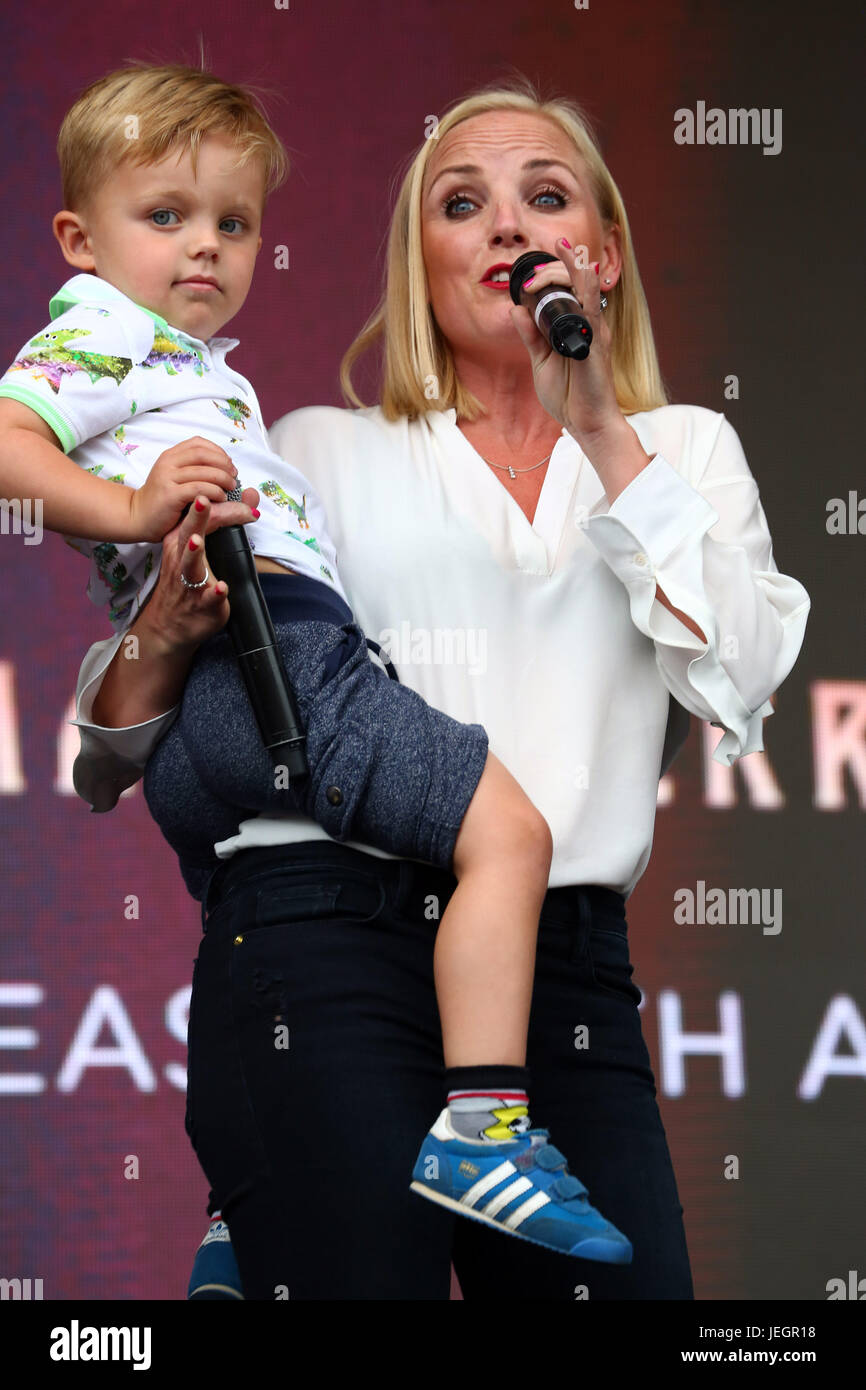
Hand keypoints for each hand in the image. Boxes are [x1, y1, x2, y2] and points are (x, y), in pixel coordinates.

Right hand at [127, 437, 257, 541]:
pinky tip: (221, 498)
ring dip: (223, 479)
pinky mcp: (170, 495)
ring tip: (231, 488)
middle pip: (203, 454)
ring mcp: (167, 478)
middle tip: (234, 477)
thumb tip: (224, 466)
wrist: (137, 517)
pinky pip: (199, 488)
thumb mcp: (175, 478)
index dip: (218, 452)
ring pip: (204, 471)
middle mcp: (168, 463)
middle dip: (224, 464)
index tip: (229, 465)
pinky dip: (214, 491)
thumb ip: (193, 469)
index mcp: (170, 456)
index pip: (198, 444)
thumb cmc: (161, 500)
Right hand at [136, 488, 259, 652]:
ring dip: (194, 554)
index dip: (213, 504)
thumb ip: (226, 519)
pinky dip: (214, 593)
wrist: (168, 626)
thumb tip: (251, 493)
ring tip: (197, 541)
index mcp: (180, 541)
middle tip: (202, 500)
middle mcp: (180, 559)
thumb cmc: (186, 579)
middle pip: (187, 534)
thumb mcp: (201, 546)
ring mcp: (188, 583)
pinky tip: (221, 587)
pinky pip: (207, 599)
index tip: (229, 491)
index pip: (195, 517)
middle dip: (195, 518)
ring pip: (189, 566)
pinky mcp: (200, 605)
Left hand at [509, 240, 621, 447]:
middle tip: (529, 281)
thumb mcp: (541, 360)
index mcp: (574, 324)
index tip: (525, 281)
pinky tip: (585, 269)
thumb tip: (517, 309)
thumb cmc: (569, 395)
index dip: (546, 275)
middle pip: (573, 280)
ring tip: (553, 254)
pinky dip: (588, 285)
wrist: (586, 423)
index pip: (565, 287)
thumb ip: (530, 335)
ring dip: (567, 267)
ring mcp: (594, 329)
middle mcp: (587, 321)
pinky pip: (594, 307)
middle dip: (550, 270)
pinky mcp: (597, 340)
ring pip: (585, 285)